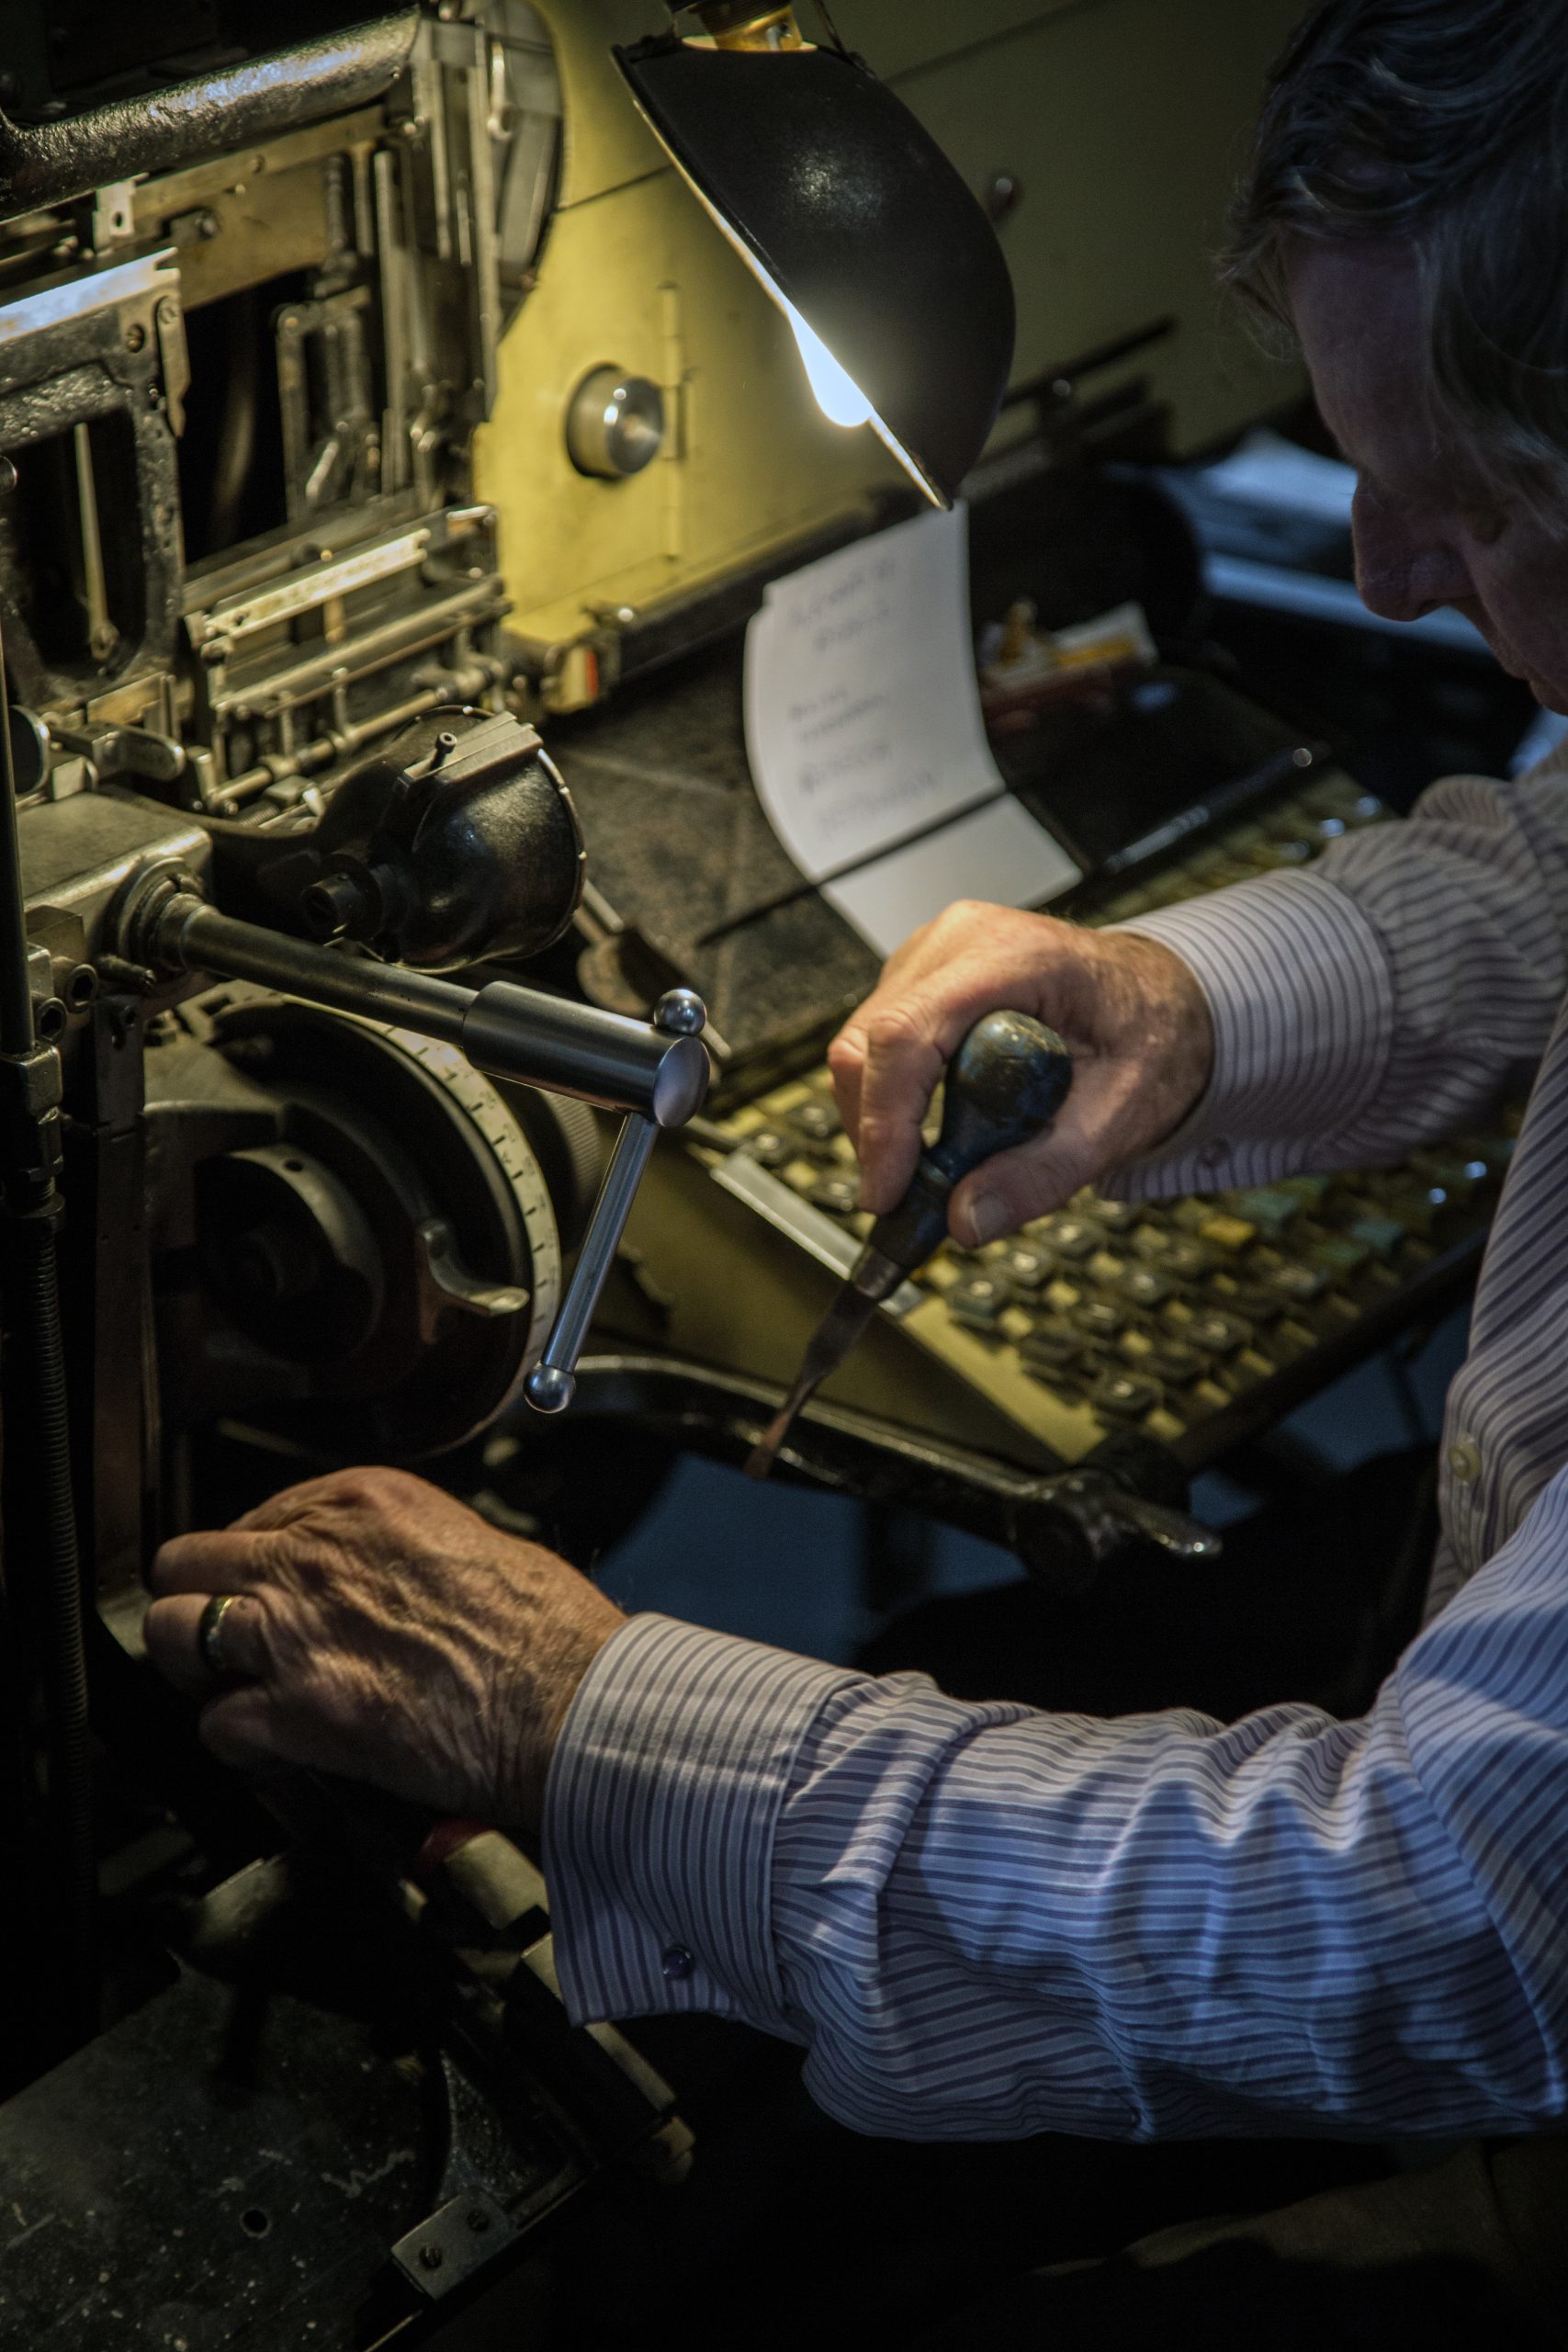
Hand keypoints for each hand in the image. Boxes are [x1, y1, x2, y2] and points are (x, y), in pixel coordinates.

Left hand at [143, 1467, 624, 1833]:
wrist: (571, 1699)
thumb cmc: (547, 1628)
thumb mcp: (470, 1538)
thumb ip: (395, 1548)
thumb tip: (372, 1580)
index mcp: (360, 1500)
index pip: (253, 1517)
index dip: (254, 1566)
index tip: (268, 1593)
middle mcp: (314, 1554)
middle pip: (189, 1562)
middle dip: (199, 1601)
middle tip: (228, 1639)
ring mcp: (297, 1632)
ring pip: (175, 1632)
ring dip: (197, 1667)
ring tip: (232, 1690)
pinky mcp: (299, 1712)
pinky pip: (215, 1724)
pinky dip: (236, 1744)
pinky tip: (274, 1749)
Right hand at [828, 902, 1213, 1244]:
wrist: (1158, 998)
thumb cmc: (1147, 1038)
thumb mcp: (1120, 1116)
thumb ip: (1045, 1173)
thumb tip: (964, 1222)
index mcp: (1013, 956)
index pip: (909, 1033)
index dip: (885, 1120)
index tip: (886, 1193)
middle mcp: (959, 940)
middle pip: (870, 1041)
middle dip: (877, 1130)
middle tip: (908, 1200)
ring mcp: (932, 953)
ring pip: (862, 1047)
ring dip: (883, 1120)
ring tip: (936, 1167)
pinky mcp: (918, 976)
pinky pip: (876, 1045)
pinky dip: (891, 1100)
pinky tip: (935, 1130)